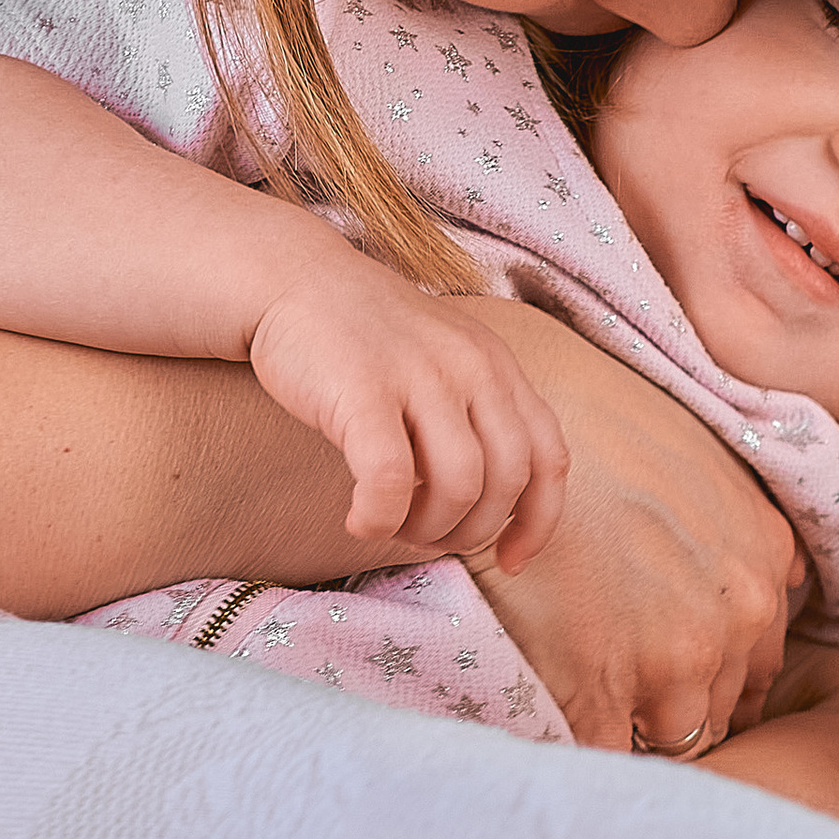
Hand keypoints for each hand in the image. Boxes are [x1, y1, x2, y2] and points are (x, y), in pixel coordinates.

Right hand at [247, 262, 568, 571]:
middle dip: (471, 531)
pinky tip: (359, 521)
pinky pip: (389, 482)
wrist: (289, 278)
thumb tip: (484, 508)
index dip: (538, 522)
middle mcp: (471, 367)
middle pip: (506, 482)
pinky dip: (379, 519)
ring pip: (458, 487)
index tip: (510, 560)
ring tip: (391, 527)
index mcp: (497, 365)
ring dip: (427, 529)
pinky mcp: (364, 391)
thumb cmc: (361, 340)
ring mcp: (420, 376)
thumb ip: (474, 416)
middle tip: (426, 538)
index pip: (548, 457)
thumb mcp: (440, 361)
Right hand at [465, 303, 804, 749]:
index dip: (712, 675)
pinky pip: (608, 755)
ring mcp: (673, 661)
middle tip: (630, 701)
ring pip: (675, 740)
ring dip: (642, 736)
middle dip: (680, 709)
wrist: (506, 433)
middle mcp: (736, 618)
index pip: (755, 663)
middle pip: (721, 707)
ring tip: (597, 719)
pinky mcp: (602, 693)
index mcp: (762, 568)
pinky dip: (590, 751)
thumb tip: (765, 578)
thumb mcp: (701, 462)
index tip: (669, 673)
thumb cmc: (589, 430)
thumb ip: (741, 532)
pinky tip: (564, 729)